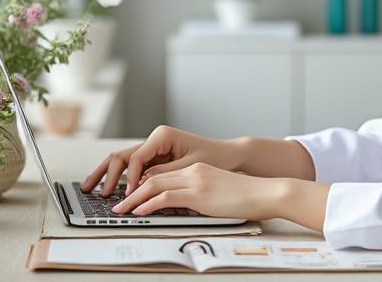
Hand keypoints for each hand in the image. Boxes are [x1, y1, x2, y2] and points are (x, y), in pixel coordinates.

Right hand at [80, 126, 243, 196]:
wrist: (228, 155)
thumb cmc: (214, 158)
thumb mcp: (189, 168)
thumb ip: (164, 174)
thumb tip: (141, 184)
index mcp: (162, 136)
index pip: (136, 158)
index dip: (129, 179)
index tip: (127, 196)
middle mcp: (155, 139)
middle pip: (122, 155)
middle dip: (106, 173)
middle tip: (92, 191)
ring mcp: (153, 148)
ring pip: (123, 160)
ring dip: (106, 174)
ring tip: (90, 187)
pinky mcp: (155, 158)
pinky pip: (133, 167)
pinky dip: (119, 177)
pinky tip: (108, 188)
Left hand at [109, 162, 285, 219]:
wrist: (264, 193)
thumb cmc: (247, 196)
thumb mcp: (217, 194)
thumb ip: (198, 197)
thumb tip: (182, 209)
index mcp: (197, 169)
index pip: (161, 174)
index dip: (142, 185)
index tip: (129, 196)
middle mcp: (193, 171)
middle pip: (152, 177)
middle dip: (131, 191)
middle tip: (117, 204)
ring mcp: (195, 180)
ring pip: (154, 185)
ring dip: (133, 199)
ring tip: (120, 210)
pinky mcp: (198, 193)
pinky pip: (165, 197)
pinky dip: (148, 204)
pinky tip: (138, 212)